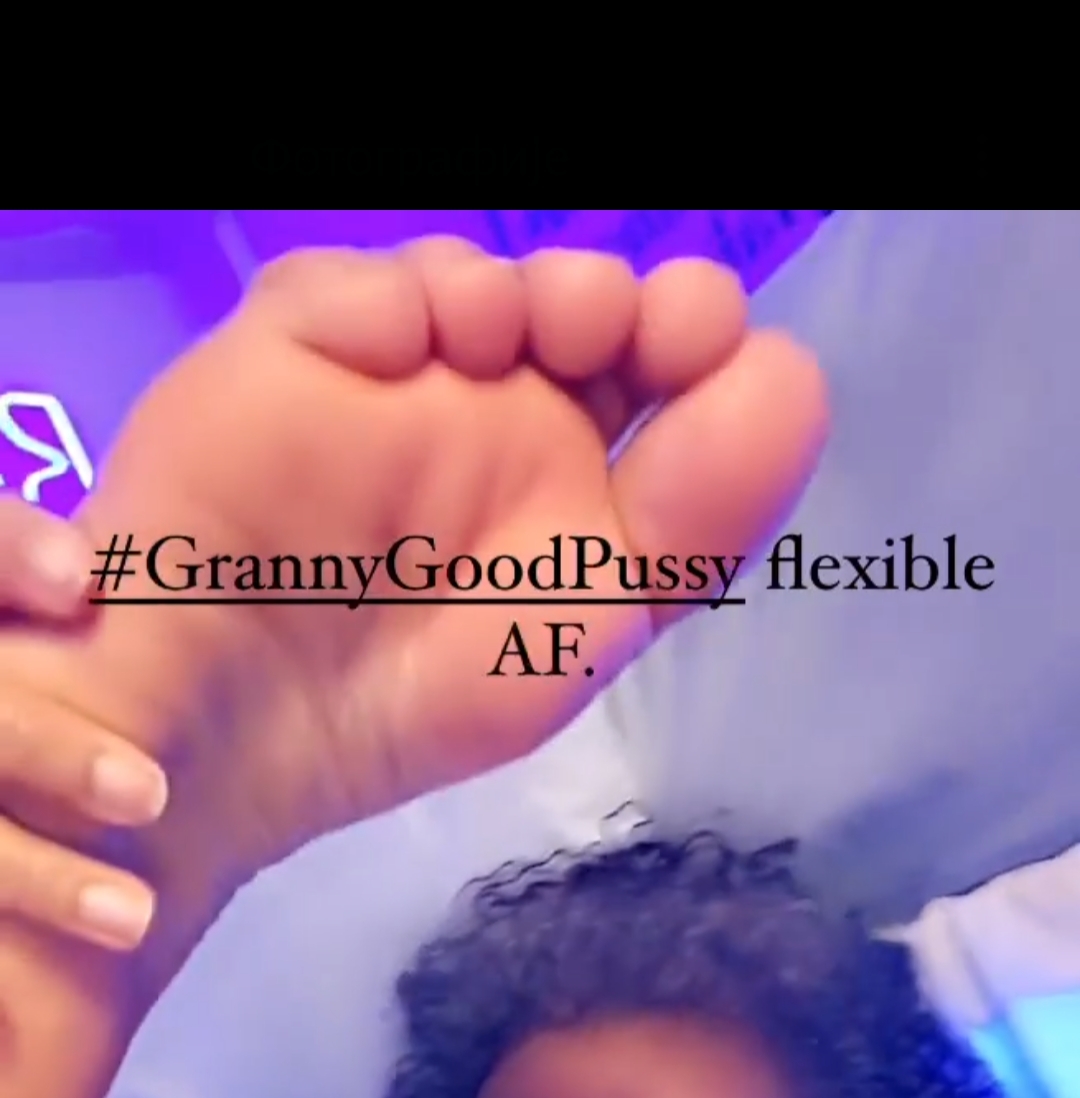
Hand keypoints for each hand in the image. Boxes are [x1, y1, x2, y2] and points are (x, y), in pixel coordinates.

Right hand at [0, 240, 828, 1097]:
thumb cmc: (412, 701)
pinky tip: (399, 352)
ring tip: (504, 343)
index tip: (714, 354)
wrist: (237, 727)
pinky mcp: (297, 355)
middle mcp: (498, 430)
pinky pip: (354, 283)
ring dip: (517, 288)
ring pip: (480, 279)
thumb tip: (796, 374)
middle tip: (620, 330)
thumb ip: (702, 516)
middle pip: (591, 309)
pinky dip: (394, 295)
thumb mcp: (587, 632)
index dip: (709, 350)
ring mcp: (397, 387)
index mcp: (579, 499)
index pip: (673, 393)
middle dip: (630, 300)